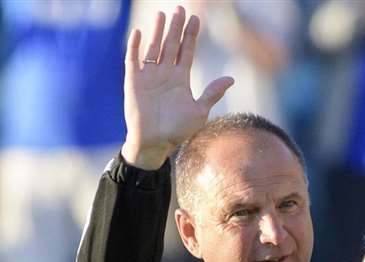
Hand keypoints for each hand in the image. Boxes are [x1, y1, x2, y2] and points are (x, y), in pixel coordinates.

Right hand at [122, 6, 233, 168]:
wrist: (154, 144)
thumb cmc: (177, 131)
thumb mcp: (199, 112)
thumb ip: (212, 93)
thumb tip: (231, 79)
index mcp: (180, 79)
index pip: (187, 51)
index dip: (191, 35)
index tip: (196, 19)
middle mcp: (165, 73)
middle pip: (171, 44)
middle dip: (176, 27)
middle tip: (181, 9)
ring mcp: (149, 76)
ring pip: (154, 47)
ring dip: (157, 32)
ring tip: (162, 15)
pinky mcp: (134, 82)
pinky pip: (133, 60)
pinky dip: (135, 46)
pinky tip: (138, 32)